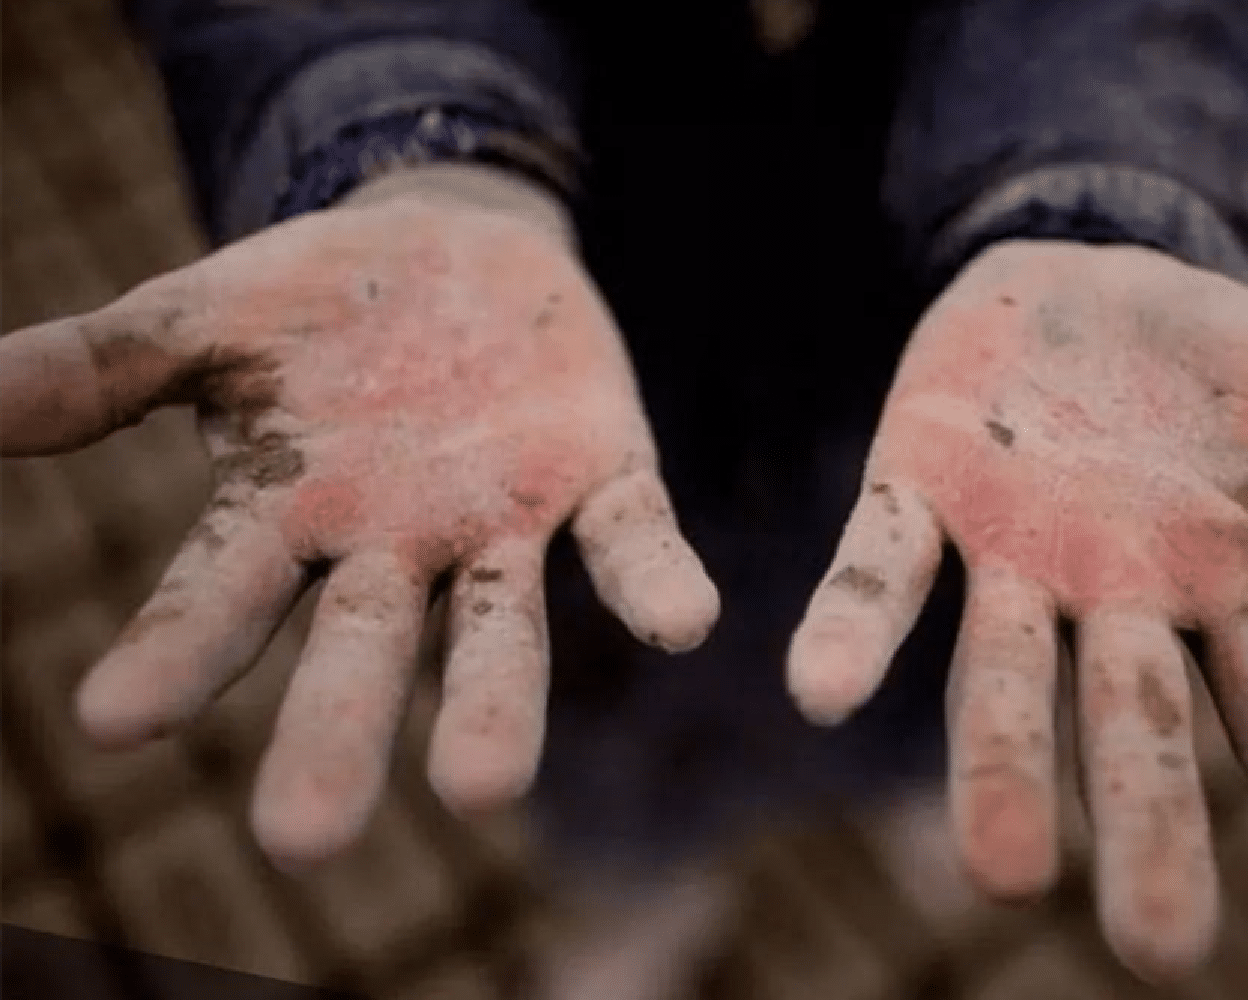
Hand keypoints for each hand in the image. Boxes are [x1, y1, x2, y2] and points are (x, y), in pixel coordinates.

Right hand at [0, 164, 718, 868]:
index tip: (116, 716)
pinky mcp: (602, 474)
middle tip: (302, 840)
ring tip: (482, 786)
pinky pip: (632, 539)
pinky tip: (684, 625)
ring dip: (493, 704)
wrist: (457, 248)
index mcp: (289, 514)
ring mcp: (503, 522)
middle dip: (334, 733)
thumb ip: (103, 365)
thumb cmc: (317, 306)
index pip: (221, 596)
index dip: (176, 650)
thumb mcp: (207, 321)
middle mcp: (396, 545)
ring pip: (499, 629)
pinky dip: (653, 583)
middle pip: (359, 650)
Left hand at [787, 240, 1247, 978]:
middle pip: (1135, 728)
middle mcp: (1113, 599)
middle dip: (1147, 825)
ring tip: (998, 873)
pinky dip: (852, 629)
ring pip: (1001, 677)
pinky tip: (820, 692)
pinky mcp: (919, 491)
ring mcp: (1010, 557)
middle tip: (1156, 947)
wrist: (1087, 275)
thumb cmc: (1212, 368)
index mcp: (1222, 588)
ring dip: (996, 764)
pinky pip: (880, 569)